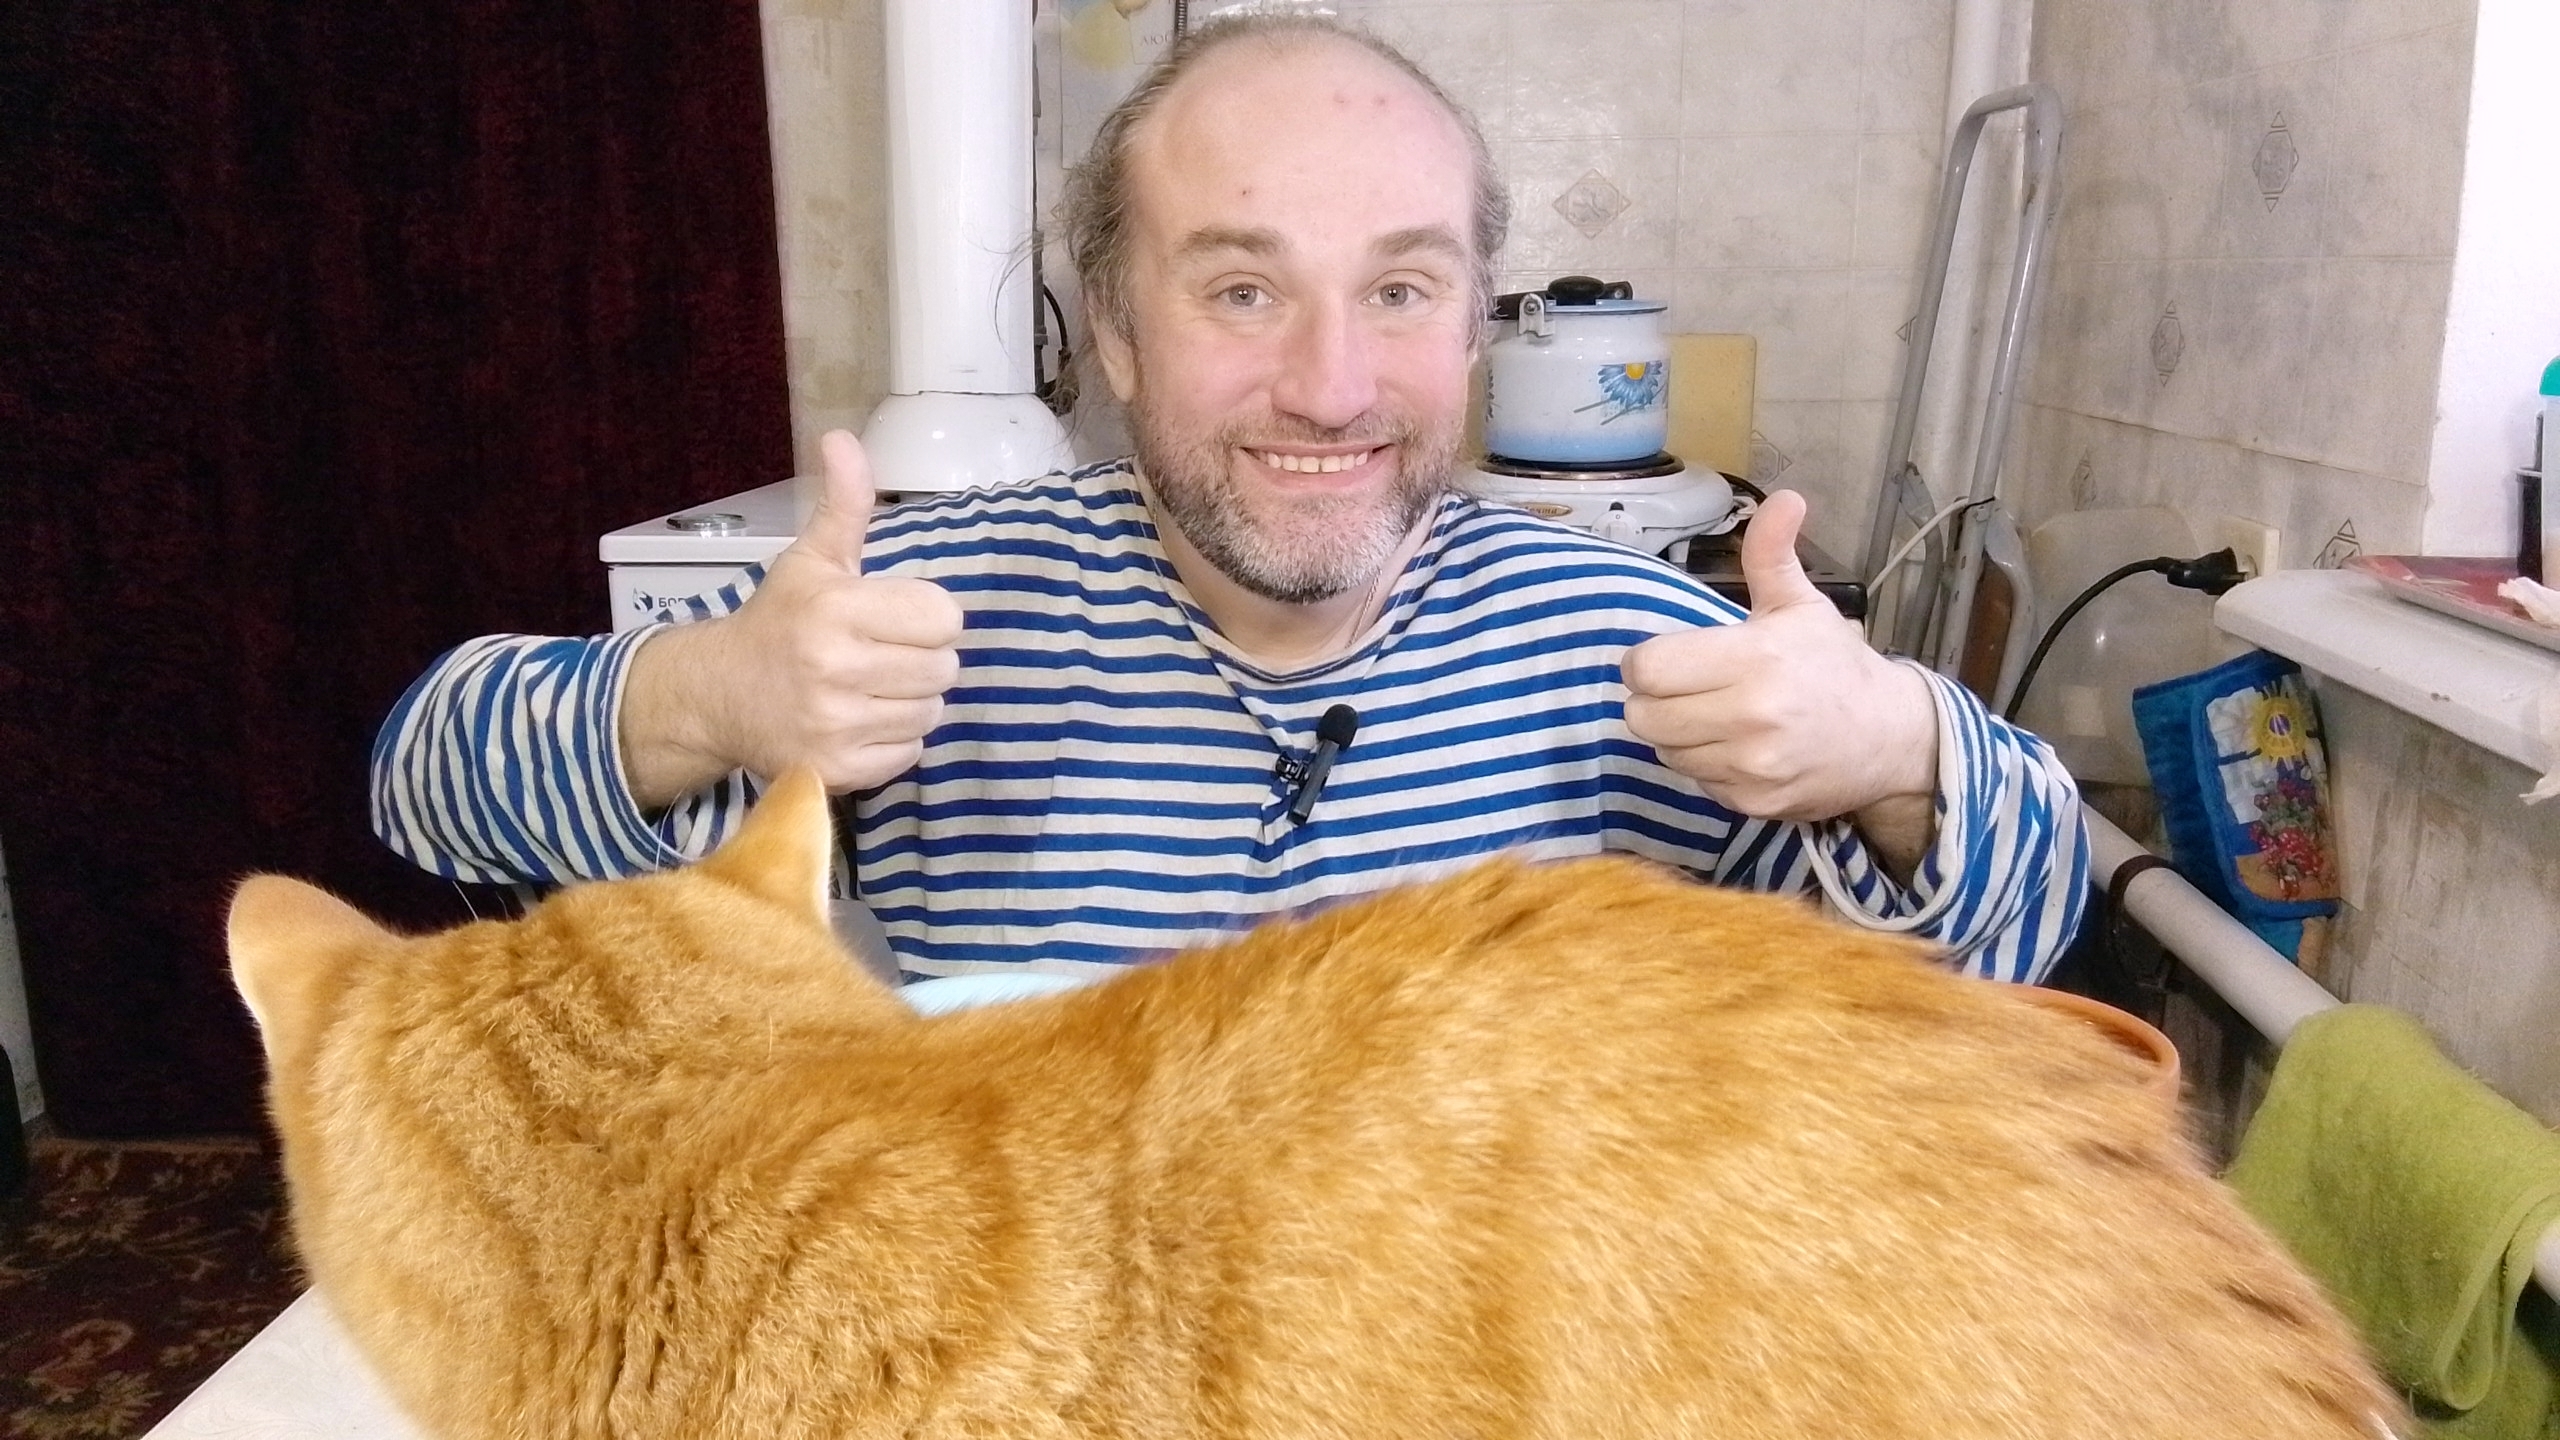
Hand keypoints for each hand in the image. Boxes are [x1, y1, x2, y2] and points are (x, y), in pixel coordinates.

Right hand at [622, 430, 962, 804]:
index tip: (898, 618)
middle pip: (945, 667)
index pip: (943, 617)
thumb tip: (842, 438)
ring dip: (912, 699)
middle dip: (922, 658)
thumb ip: (843, 504)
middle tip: (883, 655)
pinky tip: (861, 720)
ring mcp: (835, 725)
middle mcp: (835, 669)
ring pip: (931, 711)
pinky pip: (909, 753)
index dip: (928, 616)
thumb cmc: (777, 623)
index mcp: (836, 609)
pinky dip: (894, 740)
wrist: (717, 695)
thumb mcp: (811, 560)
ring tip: (872, 687)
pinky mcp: (837, 770)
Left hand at [1621, 490, 1938, 827]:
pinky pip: (1695, 782)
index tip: (1666, 657)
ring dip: (1675, 734)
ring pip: (1664, 750)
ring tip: (1712, 716)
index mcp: (1755, 658)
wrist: (1889, 738)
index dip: (1646, 662)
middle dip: (1652, 699)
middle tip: (1683, 688)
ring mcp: (1751, 765)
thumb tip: (1785, 497)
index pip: (1648, 668)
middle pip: (1642, 715)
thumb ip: (1772, 554)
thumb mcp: (1801, 605)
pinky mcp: (1752, 803)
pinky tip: (1735, 746)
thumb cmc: (1835, 666)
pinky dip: (1704, 765)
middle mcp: (1750, 715)